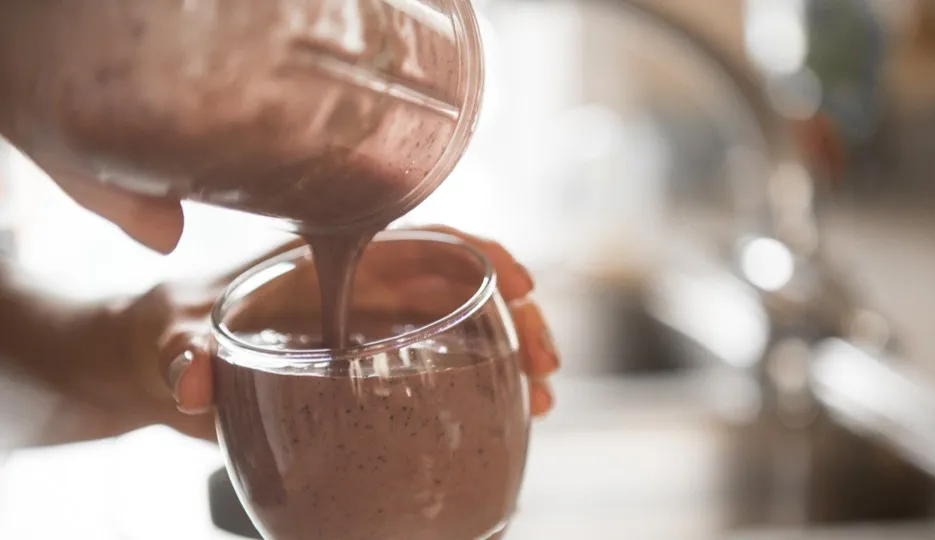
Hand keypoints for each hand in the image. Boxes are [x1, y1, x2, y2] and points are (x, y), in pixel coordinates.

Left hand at [153, 226, 557, 440]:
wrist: (158, 360)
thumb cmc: (171, 328)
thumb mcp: (175, 337)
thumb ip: (184, 355)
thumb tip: (194, 380)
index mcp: (332, 261)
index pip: (422, 240)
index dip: (479, 255)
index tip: (519, 284)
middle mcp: (362, 290)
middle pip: (462, 286)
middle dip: (515, 316)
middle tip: (545, 363)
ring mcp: (370, 331)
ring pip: (463, 328)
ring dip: (509, 356)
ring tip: (542, 397)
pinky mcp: (369, 370)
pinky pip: (441, 368)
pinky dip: (480, 387)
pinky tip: (507, 415)